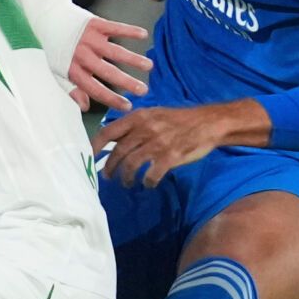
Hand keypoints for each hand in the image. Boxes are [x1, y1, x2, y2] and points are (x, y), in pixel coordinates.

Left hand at [66, 16, 151, 112]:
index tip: (128, 106)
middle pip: (108, 72)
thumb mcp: (58, 71)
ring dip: (133, 58)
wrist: (49, 17)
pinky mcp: (96, 23)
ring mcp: (90, 39)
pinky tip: (143, 34)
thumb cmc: (58, 47)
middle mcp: (83, 55)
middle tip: (143, 90)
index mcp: (74, 70)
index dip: (111, 99)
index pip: (94, 89)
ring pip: (115, 51)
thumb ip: (72, 89)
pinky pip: (116, 27)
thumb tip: (85, 106)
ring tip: (149, 66)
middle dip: (127, 82)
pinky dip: (130, 30)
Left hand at [94, 103, 244, 186]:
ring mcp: (157, 143)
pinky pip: (151, 174)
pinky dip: (147, 182)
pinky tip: (148, 184)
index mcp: (139, 117)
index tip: (90, 157)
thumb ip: (134, 125)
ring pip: (131, 165)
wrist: (208, 123)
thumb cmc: (179, 120)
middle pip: (118, 152)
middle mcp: (145, 129)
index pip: (109, 132)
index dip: (95, 146)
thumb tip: (113, 139)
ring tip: (127, 183)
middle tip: (108, 177)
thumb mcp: (154, 114)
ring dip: (126, 177)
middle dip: (109, 167)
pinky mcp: (170, 157)